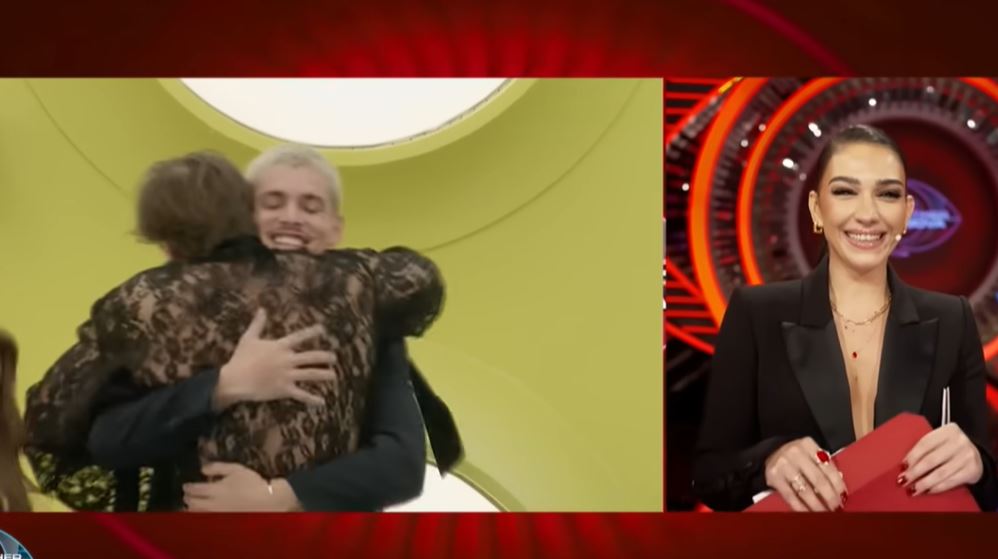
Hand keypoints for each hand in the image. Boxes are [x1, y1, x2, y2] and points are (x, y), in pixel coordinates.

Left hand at [183, 462, 300, 511]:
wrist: (266, 501)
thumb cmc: (252, 483)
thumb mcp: (236, 469)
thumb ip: (218, 468)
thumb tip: (203, 469)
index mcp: (215, 490)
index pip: (195, 490)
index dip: (188, 488)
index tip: (185, 486)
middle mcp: (213, 504)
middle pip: (193, 503)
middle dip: (188, 499)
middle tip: (186, 495)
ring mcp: (217, 514)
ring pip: (198, 513)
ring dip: (192, 508)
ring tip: (191, 505)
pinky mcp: (223, 520)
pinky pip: (207, 518)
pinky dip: (201, 515)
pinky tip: (203, 512)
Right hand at [214, 309, 336, 409]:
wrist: (235, 380)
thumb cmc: (240, 359)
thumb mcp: (248, 338)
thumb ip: (258, 324)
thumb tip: (261, 309)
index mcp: (280, 347)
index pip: (299, 337)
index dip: (312, 332)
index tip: (323, 329)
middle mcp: (287, 360)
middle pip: (311, 357)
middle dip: (324, 357)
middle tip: (334, 357)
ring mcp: (287, 375)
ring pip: (310, 374)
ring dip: (324, 375)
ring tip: (334, 375)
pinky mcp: (284, 389)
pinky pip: (301, 395)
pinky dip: (312, 399)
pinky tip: (322, 401)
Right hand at [765, 437, 847, 511]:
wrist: (771, 451)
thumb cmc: (797, 455)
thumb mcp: (810, 453)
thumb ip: (824, 466)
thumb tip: (839, 490)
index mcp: (808, 445)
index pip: (827, 467)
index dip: (838, 484)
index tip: (843, 496)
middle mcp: (795, 453)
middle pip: (817, 479)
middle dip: (829, 496)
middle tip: (836, 508)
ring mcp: (783, 465)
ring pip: (804, 490)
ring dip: (817, 505)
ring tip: (825, 513)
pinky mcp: (773, 477)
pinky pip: (790, 496)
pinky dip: (801, 507)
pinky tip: (808, 513)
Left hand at [901, 423, 982, 495]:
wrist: (978, 456)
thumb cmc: (951, 448)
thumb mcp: (940, 441)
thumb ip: (925, 449)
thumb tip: (905, 465)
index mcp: (947, 431)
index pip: (925, 443)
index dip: (912, 456)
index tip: (902, 466)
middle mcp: (958, 442)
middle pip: (931, 459)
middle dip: (915, 472)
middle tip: (904, 480)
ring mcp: (967, 457)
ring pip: (941, 473)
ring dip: (924, 483)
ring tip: (914, 489)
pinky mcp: (972, 470)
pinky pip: (951, 481)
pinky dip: (938, 487)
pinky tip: (928, 490)